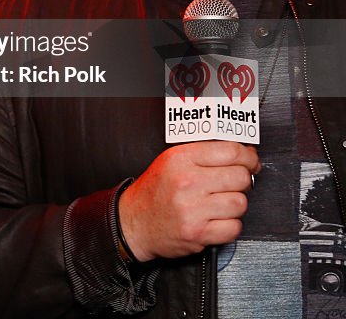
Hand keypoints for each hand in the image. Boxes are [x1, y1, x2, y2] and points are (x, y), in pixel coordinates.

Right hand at [118, 141, 258, 261]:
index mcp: (180, 158)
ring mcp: (192, 209)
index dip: (248, 156)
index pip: (231, 151)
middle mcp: (186, 181)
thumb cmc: (154, 192)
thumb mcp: (170, 161)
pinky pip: (234, 228)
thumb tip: (241, 152)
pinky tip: (215, 219)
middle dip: (242, 181)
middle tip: (233, 183)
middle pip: (240, 177)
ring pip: (240, 203)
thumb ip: (202, 153)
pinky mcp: (198, 233)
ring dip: (234, 204)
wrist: (134, 222)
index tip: (250, 162)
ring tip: (219, 203)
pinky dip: (229, 225)